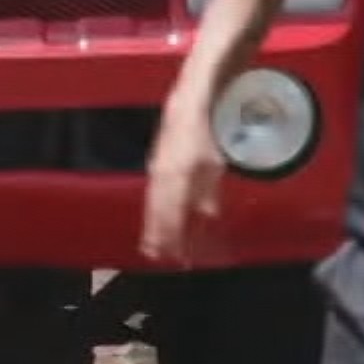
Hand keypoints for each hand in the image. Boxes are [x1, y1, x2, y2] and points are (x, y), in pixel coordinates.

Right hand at [139, 107, 225, 266]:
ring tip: (150, 245)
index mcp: (177, 175)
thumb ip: (207, 190)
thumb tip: (207, 213)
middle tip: (156, 255)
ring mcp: (155, 171)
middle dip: (158, 234)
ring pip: (152, 203)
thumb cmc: (204, 134)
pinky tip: (155, 219)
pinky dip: (153, 210)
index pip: (171, 211)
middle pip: (157, 211)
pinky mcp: (154, 167)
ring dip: (152, 224)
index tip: (172, 252)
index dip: (171, 233)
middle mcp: (161, 175)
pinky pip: (153, 193)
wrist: (186, 107)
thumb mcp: (214, 163)